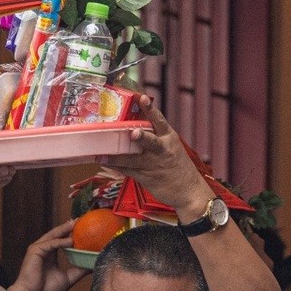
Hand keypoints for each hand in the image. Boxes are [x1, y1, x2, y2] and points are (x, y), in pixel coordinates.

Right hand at [8, 219, 89, 290]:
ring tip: (75, 224)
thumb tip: (92, 266)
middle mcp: (43, 249)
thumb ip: (78, 271)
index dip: (70, 234)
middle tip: (79, 220)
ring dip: (64, 229)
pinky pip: (50, 243)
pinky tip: (71, 241)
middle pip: (57, 234)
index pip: (61, 240)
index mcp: (49, 254)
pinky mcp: (35, 251)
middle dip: (68, 227)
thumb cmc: (46, 290)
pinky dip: (60, 241)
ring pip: (53, 236)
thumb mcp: (68, 279)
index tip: (82, 228)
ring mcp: (38, 249)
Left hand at [104, 105, 212, 222]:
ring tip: (101, 154)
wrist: (189, 192)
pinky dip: (115, 166)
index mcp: (169, 138)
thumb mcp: (172, 147)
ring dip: (116, 157)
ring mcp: (153, 165)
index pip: (159, 121)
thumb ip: (156, 135)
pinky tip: (104, 161)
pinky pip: (128, 171)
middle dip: (141, 137)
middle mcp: (162, 150)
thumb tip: (135, 122)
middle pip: (150, 141)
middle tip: (133, 133)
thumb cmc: (178, 166)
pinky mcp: (146, 178)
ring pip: (132, 159)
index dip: (150, 109)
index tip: (142, 98)